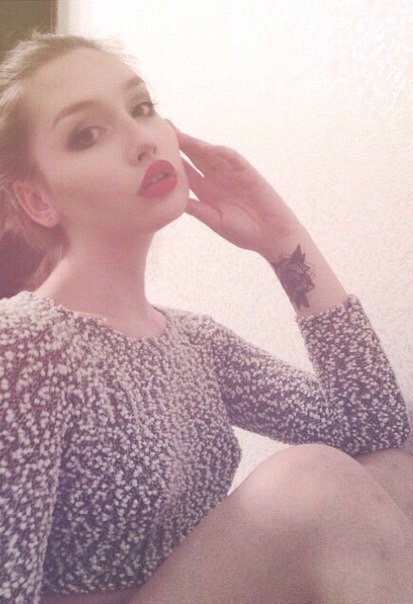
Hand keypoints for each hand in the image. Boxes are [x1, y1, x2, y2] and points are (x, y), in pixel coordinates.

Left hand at [167, 121, 300, 256]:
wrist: (271, 236)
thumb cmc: (244, 232)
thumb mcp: (216, 221)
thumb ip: (197, 209)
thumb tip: (174, 201)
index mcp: (206, 192)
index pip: (185, 172)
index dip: (171, 161)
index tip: (153, 153)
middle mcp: (217, 179)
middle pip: (195, 157)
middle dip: (180, 144)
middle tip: (162, 129)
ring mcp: (231, 174)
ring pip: (210, 154)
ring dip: (195, 144)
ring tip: (178, 133)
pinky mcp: (247, 172)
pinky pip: (232, 158)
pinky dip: (221, 152)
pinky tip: (208, 148)